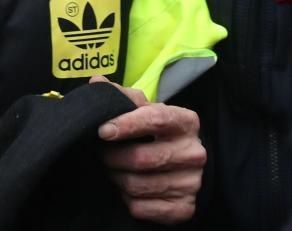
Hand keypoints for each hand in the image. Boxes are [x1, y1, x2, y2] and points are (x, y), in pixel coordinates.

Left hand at [93, 76, 205, 224]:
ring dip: (116, 178)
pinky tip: (126, 189)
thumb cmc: (155, 133)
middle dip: (112, 158)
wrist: (181, 167)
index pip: (155, 119)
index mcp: (186, 121)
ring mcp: (192, 183)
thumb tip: (97, 83)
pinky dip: (126, 199)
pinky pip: (141, 207)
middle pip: (141, 158)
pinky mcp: (184, 208)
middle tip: (101, 154)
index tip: (102, 130)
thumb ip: (121, 96)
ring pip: (137, 185)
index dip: (126, 125)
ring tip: (112, 170)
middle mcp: (195, 152)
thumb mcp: (143, 110)